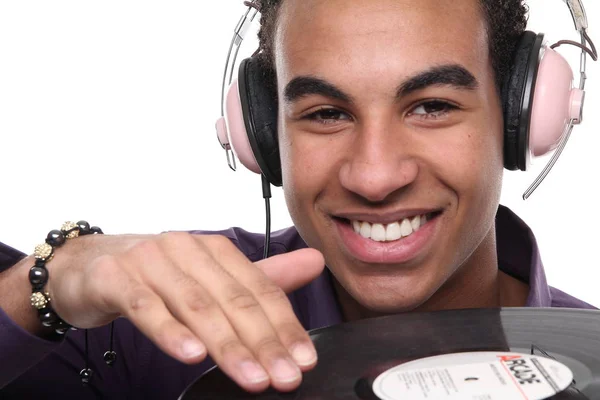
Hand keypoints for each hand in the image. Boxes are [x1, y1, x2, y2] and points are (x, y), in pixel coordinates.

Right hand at [46, 232, 324, 392]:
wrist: (87, 265)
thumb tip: (316, 262)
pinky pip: (145, 306)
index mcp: (215, 249)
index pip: (260, 288)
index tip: (303, 361)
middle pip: (233, 298)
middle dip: (262, 342)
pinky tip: (191, 355)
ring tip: (250, 377)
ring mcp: (150, 260)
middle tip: (284, 378)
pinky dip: (170, 330)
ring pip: (195, 305)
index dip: (285, 325)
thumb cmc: (156, 275)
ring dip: (226, 344)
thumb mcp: (211, 276)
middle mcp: (188, 248)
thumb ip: (262, 276)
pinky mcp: (116, 276)